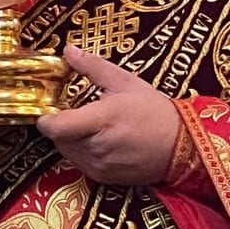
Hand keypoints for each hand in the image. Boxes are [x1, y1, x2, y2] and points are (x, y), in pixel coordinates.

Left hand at [37, 46, 181, 185]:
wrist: (183, 146)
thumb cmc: (156, 113)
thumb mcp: (126, 82)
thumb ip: (93, 67)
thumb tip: (69, 51)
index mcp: (103, 119)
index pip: (56, 126)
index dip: (46, 117)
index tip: (49, 106)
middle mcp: (98, 146)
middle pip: (58, 137)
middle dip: (62, 123)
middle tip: (77, 111)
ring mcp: (100, 165)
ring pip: (66, 150)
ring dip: (70, 137)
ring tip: (92, 125)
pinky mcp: (102, 177)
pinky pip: (78, 162)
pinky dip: (81, 150)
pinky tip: (99, 139)